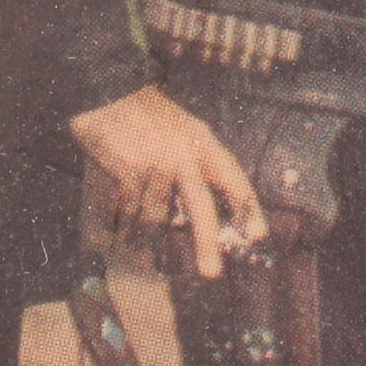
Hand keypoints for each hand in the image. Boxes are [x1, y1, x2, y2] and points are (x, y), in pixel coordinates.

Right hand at [70, 84, 264, 280]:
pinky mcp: (128, 170)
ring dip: (145, 225)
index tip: (257, 235)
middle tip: (211, 274)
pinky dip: (123, 215)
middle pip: (201, 206)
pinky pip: (131, 210)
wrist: (108, 92)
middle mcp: (183, 153)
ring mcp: (155, 162)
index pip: (233, 178)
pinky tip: (118, 205)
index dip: (247, 207)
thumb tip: (202, 217)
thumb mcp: (184, 130)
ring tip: (133, 214)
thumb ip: (199, 164)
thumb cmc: (148, 117)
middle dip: (207, 243)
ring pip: (156, 216)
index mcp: (202, 141)